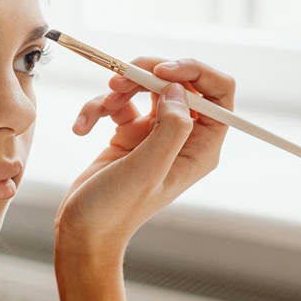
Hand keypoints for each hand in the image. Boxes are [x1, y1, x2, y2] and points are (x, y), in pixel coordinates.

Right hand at [54, 57, 235, 262]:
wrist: (84, 230)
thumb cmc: (116, 210)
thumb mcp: (146, 170)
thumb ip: (170, 129)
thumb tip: (178, 90)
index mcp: (201, 147)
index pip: (218, 92)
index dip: (194, 71)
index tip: (161, 70)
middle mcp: (183, 136)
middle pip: (178, 82)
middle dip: (147, 74)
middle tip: (120, 80)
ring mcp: (155, 133)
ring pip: (145, 86)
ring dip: (118, 90)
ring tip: (100, 109)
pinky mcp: (129, 133)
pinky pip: (118, 103)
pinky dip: (97, 108)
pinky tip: (83, 128)